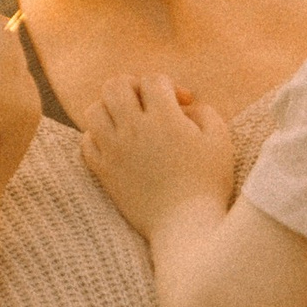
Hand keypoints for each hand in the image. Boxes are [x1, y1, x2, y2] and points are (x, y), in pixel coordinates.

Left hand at [81, 76, 235, 237]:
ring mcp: (114, 151)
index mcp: (164, 118)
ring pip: (93, 111)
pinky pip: (86, 142)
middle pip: (114, 85)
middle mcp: (133, 130)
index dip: (169, 85)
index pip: (153, 79)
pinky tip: (116, 144)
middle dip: (132, 86)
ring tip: (127, 121)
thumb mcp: (220, 141)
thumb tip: (185, 106)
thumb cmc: (208, 184)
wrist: (185, 226)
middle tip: (147, 103)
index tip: (182, 104)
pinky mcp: (104, 172)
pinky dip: (97, 137)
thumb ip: (205, 112)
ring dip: (110, 109)